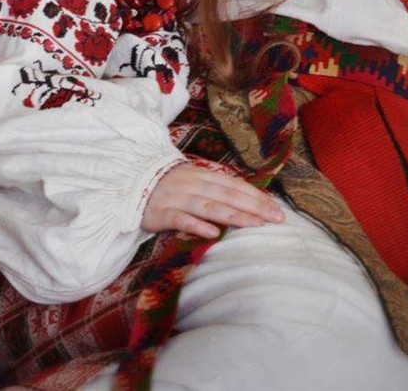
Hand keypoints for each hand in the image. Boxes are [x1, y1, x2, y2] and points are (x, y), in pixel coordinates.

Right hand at [140, 161, 284, 238]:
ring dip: (233, 215)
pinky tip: (213, 233)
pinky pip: (181, 219)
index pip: (234, 185)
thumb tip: (246, 199)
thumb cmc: (169, 186)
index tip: (276, 209)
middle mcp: (192, 184)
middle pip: (227, 195)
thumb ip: (216, 188)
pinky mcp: (161, 213)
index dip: (256, 196)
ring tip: (255, 224)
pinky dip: (197, 225)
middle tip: (276, 219)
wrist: (131, 184)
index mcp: (202, 174)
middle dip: (254, 207)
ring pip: (209, 206)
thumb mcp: (193, 180)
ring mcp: (176, 198)